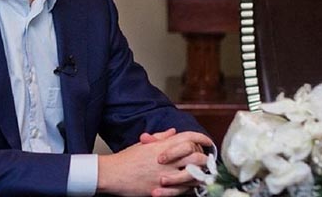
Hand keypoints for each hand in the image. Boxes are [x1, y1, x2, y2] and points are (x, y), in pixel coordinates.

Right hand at [96, 131, 211, 195]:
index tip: (207, 141)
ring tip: (203, 174)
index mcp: (162, 145)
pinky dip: (190, 187)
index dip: (201, 138)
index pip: (188, 137)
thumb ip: (160, 137)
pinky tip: (190, 185)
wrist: (114, 174)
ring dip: (200, 174)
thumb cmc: (126, 159)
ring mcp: (166, 174)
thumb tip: (173, 132)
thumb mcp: (143, 144)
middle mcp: (167, 159)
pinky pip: (183, 189)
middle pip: (196, 156)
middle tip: (208, 160)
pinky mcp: (163, 188)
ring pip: (193, 174)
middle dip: (205, 158)